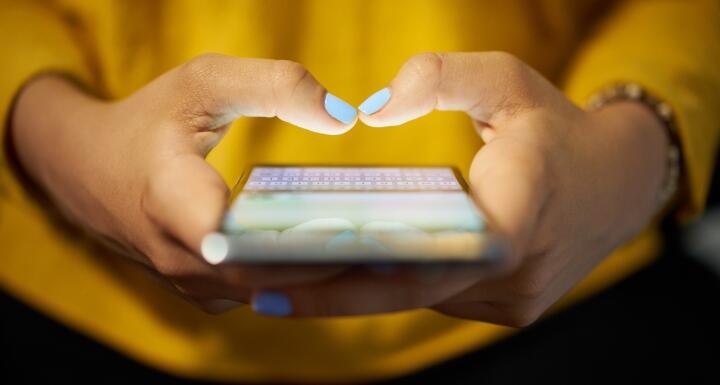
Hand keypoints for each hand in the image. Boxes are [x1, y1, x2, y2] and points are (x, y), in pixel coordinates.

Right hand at [10, 54, 357, 311]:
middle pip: (270, 276)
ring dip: (326, 278)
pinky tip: (348, 260)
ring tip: (389, 256)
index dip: (304, 243)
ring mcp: (191, 283)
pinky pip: (263, 294)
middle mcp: (180, 258)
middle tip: (404, 246)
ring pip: (271, 293)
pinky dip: (303, 281)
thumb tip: (346, 116)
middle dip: (336, 265)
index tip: (362, 232)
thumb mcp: (204, 82)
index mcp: (172, 201)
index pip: (244, 242)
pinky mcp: (204, 292)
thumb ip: (275, 85)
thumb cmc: (148, 121)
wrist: (86, 168)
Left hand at [250, 52, 668, 325]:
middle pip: (408, 291)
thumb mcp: (506, 81)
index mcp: (518, 211)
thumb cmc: (555, 128)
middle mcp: (516, 272)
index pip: (427, 257)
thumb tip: (370, 109)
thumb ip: (440, 78)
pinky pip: (437, 298)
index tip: (283, 280)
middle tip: (256, 288)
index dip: (352, 275)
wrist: (617, 183)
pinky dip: (391, 287)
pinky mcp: (509, 307)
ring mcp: (514, 299)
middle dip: (331, 292)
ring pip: (419, 300)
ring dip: (356, 292)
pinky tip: (343, 273)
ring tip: (284, 281)